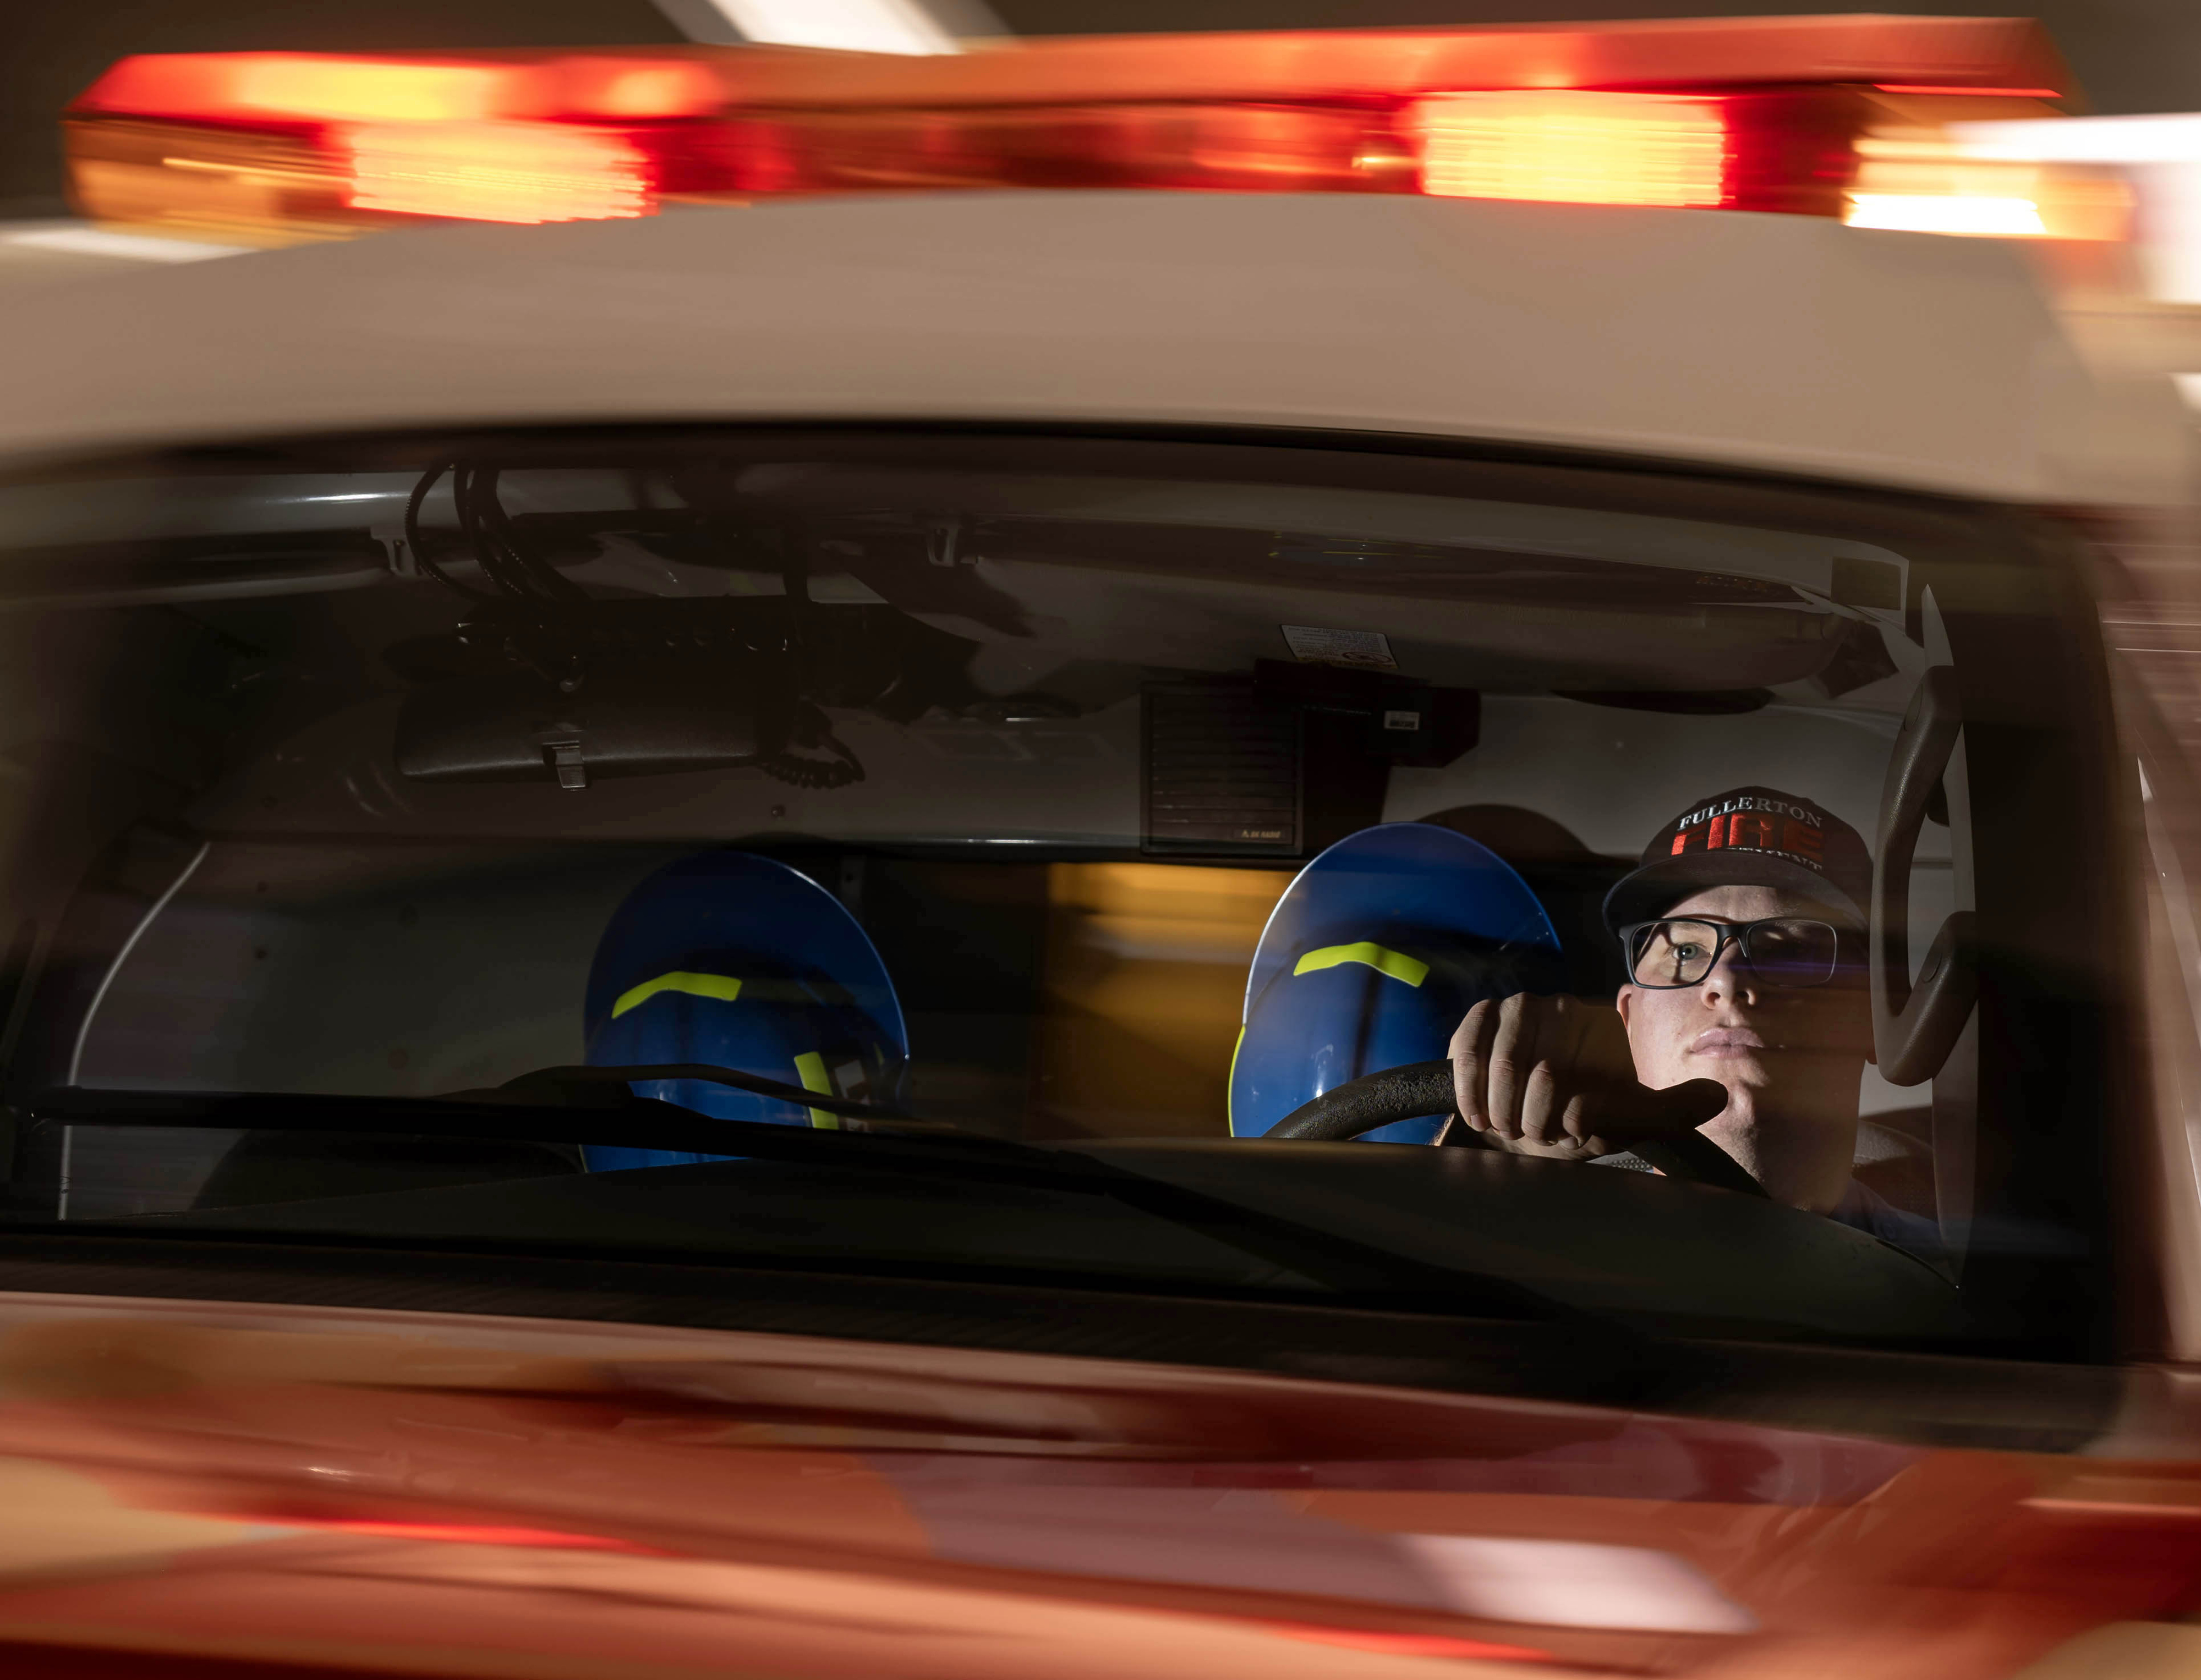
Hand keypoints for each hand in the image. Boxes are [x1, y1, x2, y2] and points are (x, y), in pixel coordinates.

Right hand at [1448, 994, 1727, 1161]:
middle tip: (1524, 1137)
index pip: (1563, 1067)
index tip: (1557, 1137)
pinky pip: (1463, 1046)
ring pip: (1491, 1057)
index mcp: (1590, 1021)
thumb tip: (1719, 1096)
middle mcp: (1548, 1007)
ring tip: (1500, 1128)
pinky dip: (1467, 1085)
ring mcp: (1508, 1012)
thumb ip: (1671, 1108)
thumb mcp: (1631, 1116)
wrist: (1543, 1117)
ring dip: (1493, 1102)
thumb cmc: (1590, 1114)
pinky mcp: (1476, 1024)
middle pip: (1523, 1063)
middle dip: (1521, 1111)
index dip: (1553, 1111)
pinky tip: (1475, 1114)